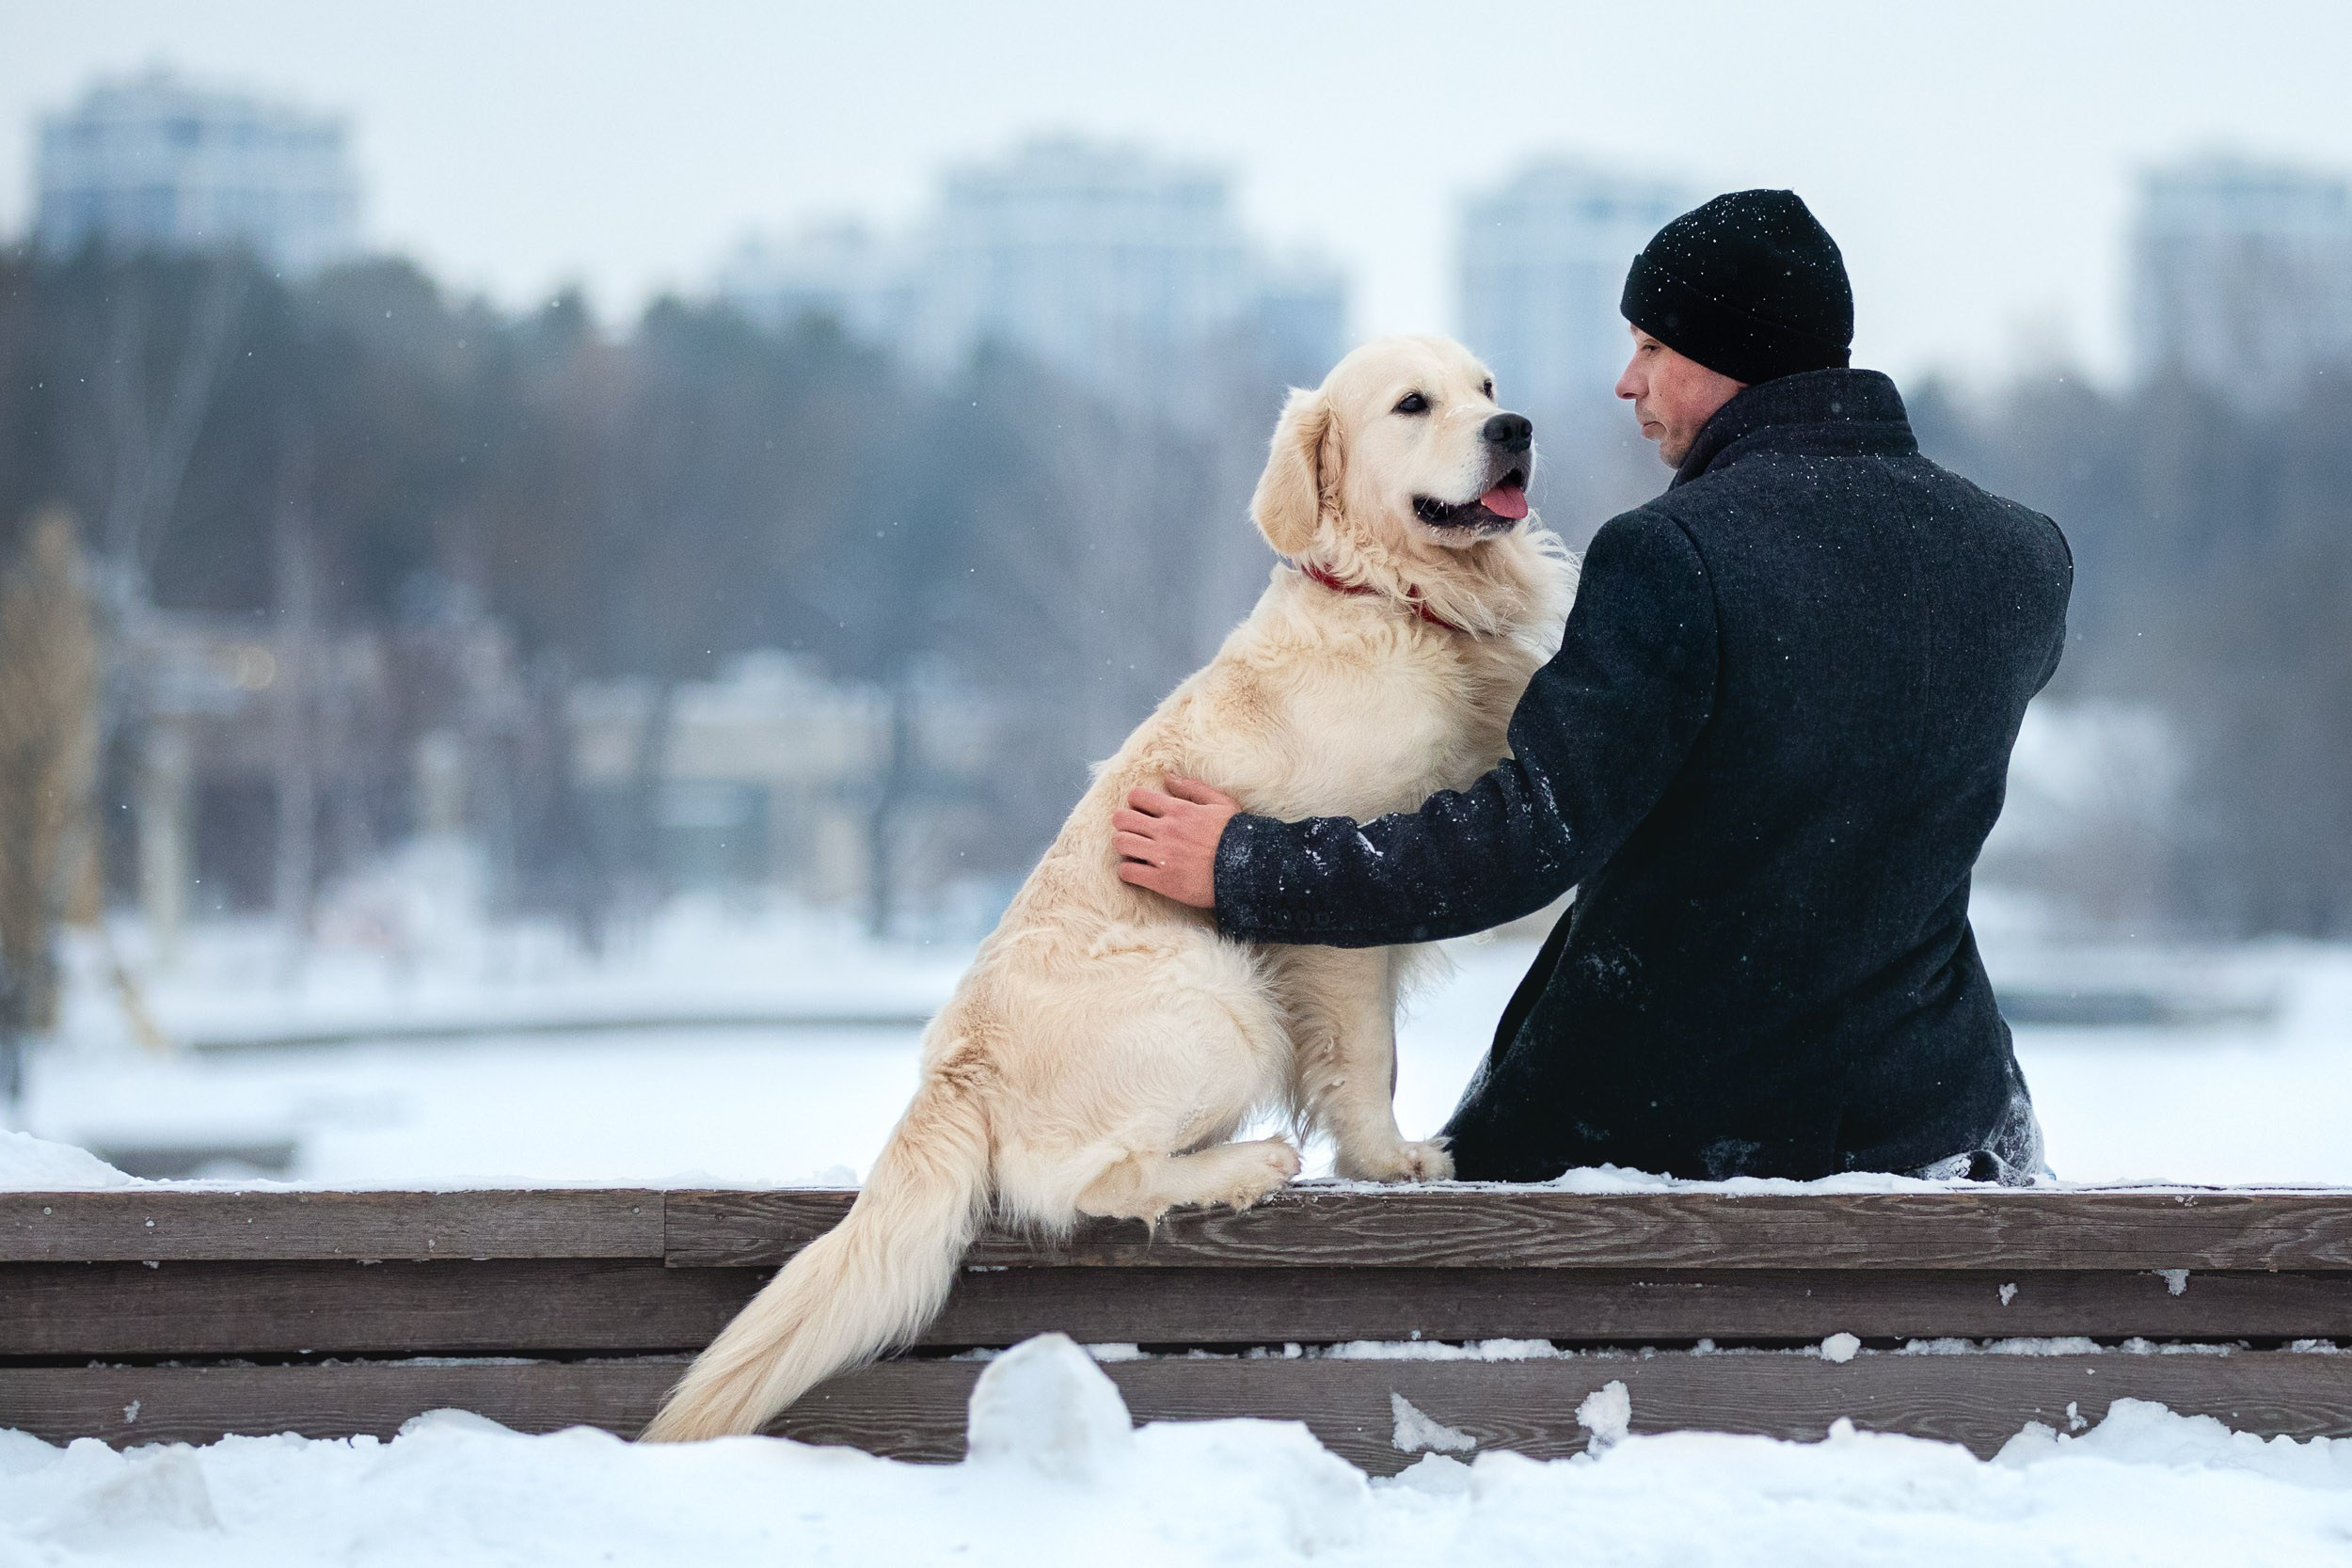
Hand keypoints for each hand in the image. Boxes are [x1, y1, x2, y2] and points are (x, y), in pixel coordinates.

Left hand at [1113, 776, 1240, 908]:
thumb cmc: (1237, 836)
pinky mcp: (1162, 881)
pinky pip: (1128, 872)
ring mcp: (1162, 856)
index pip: (1137, 797)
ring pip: (1121, 843)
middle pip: (1121, 819)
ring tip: (1135, 850)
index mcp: (1179, 810)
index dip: (1135, 803)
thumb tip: (1169, 778)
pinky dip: (1128, 871)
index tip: (1143, 811)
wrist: (1249, 871)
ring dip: (1124, 846)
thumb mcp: (1222, 804)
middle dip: (1123, 823)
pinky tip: (1139, 870)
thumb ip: (1193, 788)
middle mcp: (1166, 831)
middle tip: (1134, 831)